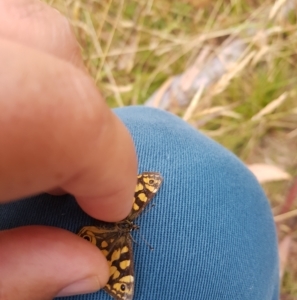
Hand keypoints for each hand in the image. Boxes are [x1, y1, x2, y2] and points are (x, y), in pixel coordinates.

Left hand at [0, 1, 136, 298]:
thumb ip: (11, 278)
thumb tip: (87, 268)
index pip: (67, 114)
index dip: (108, 164)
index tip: (110, 208)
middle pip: (49, 49)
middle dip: (80, 115)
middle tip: (68, 175)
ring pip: (24, 28)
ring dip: (46, 86)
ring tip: (31, 144)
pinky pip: (2, 33)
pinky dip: (17, 69)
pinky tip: (6, 120)